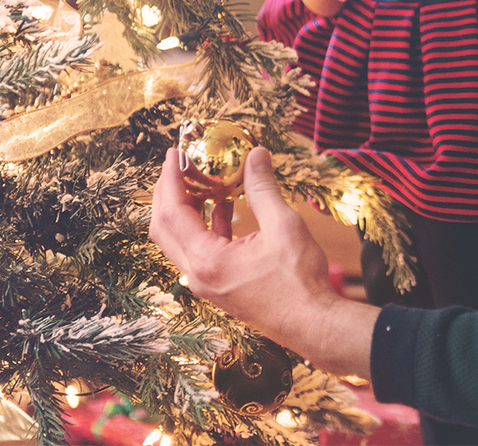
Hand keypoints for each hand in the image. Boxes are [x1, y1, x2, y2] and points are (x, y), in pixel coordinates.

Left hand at [148, 146, 377, 376]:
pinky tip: (225, 207)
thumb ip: (263, 188)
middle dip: (168, 193)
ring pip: (179, 240)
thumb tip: (256, 154)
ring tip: (203, 181)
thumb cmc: (300, 280)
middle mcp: (197, 275)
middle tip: (180, 165)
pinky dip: (205, 226)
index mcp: (206, 260)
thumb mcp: (283, 225)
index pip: (172, 212)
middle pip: (164, 228)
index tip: (174, 153)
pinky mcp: (220, 286)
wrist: (313, 323)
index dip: (170, 179)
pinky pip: (199, 251)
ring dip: (186, 209)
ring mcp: (207, 284)